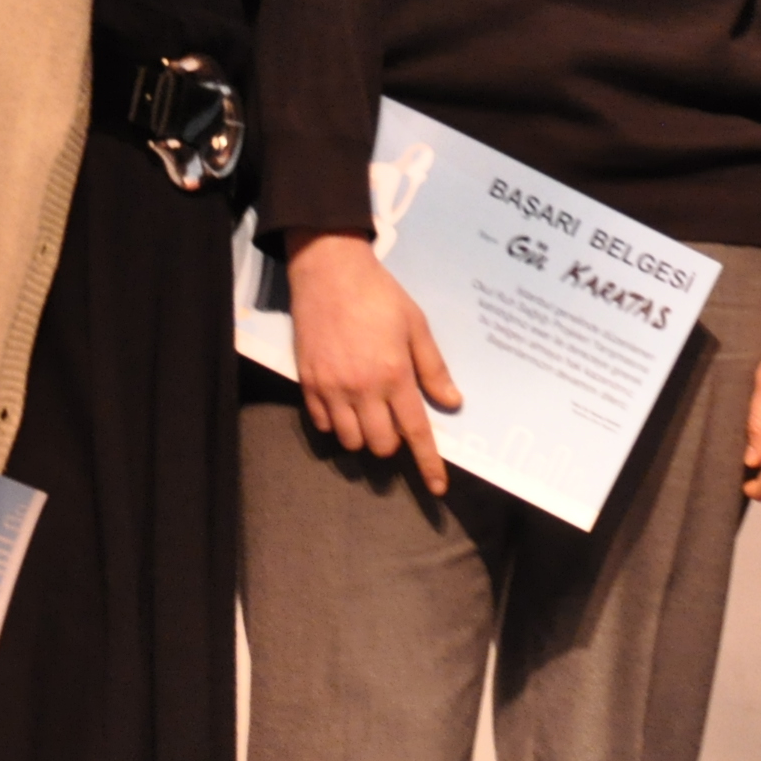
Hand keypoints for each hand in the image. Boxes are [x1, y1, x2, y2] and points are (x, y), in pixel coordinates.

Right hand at [287, 230, 460, 493]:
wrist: (329, 272)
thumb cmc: (380, 295)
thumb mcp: (416, 325)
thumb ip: (433, 368)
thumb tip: (452, 403)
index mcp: (395, 374)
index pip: (414, 432)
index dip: (428, 464)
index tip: (437, 488)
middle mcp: (362, 388)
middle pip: (380, 445)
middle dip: (392, 443)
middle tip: (395, 418)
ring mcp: (331, 388)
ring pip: (350, 441)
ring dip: (364, 436)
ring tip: (370, 412)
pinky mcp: (308, 383)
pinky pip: (323, 424)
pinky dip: (336, 423)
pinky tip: (345, 403)